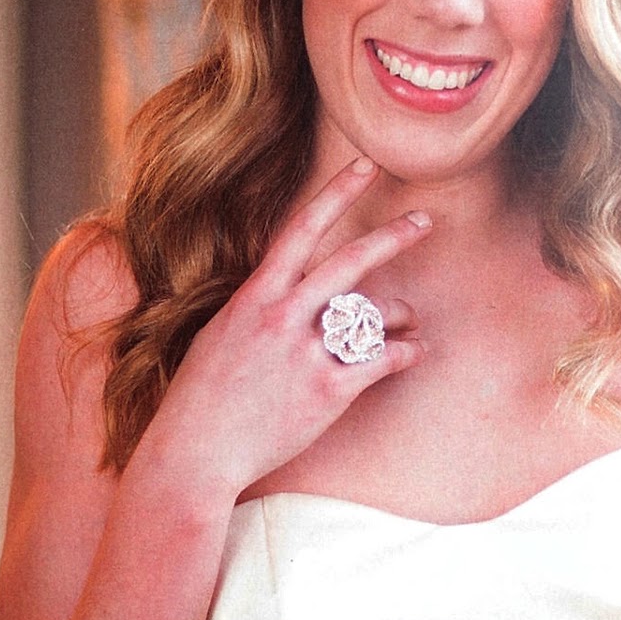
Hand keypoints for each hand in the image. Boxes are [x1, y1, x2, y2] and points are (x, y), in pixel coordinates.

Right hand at [143, 155, 429, 498]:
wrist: (196, 452)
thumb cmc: (200, 399)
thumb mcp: (219, 336)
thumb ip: (255, 310)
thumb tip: (280, 293)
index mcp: (254, 297)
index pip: (301, 229)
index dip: (337, 193)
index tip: (365, 167)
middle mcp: (282, 316)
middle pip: (350, 261)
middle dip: (393, 236)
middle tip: (424, 221)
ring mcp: (305, 353)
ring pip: (372, 314)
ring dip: (401, 311)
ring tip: (412, 316)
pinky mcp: (326, 391)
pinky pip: (379, 360)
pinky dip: (403, 353)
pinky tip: (414, 351)